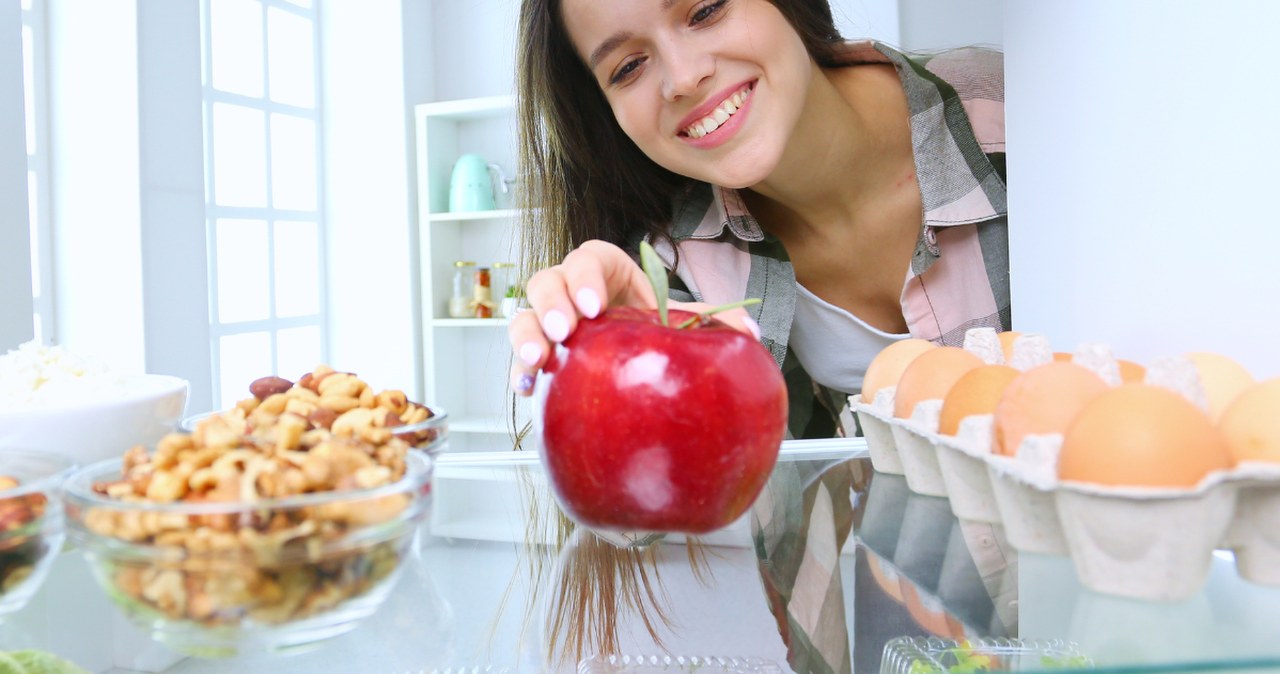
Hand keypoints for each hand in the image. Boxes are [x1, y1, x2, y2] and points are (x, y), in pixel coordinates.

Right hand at [507, 239, 760, 394]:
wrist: (638, 351)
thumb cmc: (655, 324)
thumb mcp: (684, 316)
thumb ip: (716, 319)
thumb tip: (750, 333)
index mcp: (608, 269)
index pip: (589, 258)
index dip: (586, 277)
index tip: (596, 305)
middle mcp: (571, 289)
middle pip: (547, 281)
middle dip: (552, 305)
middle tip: (567, 331)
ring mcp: (551, 320)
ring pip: (524, 315)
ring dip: (527, 335)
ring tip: (538, 360)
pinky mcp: (543, 353)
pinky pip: (521, 357)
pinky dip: (520, 371)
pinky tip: (527, 387)